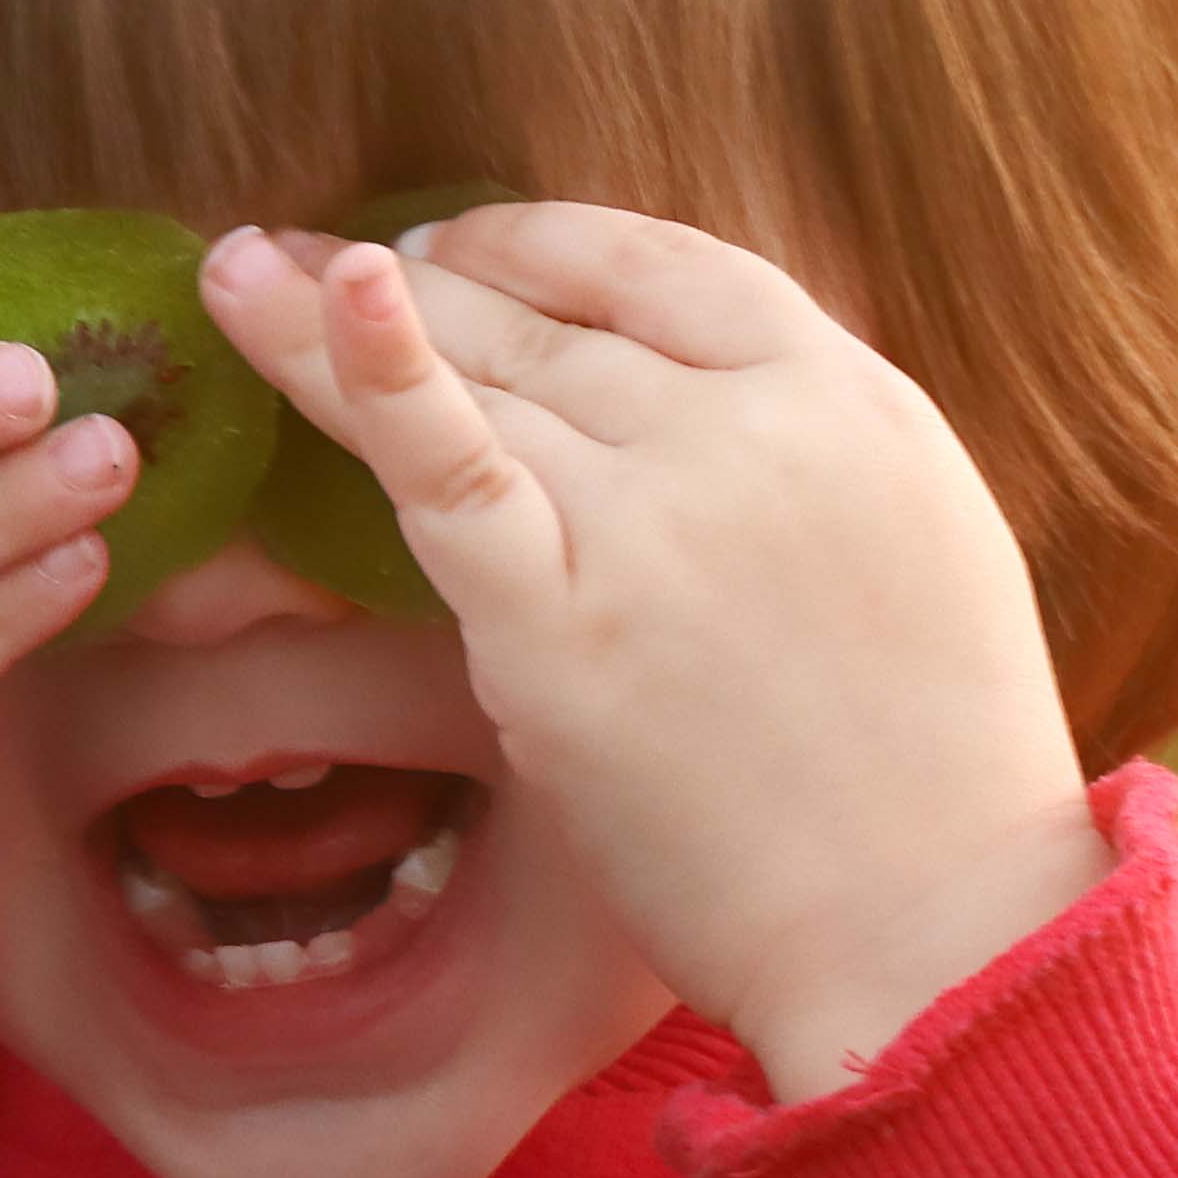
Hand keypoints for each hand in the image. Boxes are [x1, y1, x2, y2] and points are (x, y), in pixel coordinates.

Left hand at [197, 204, 1108, 1100]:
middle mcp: (756, 429)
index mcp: (857, 400)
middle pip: (555, 325)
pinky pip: (448, 472)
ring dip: (337, 315)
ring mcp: (654, 517)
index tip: (464, 250)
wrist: (936, 928)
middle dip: (426, 282)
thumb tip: (687, 415)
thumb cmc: (932, 779)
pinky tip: (313, 292)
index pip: (670, 269)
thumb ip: (804, 462)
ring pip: (480, 382)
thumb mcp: (921, 545)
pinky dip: (375, 373)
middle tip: (312, 255)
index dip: (547, 250)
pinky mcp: (563, 621)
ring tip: (241, 271)